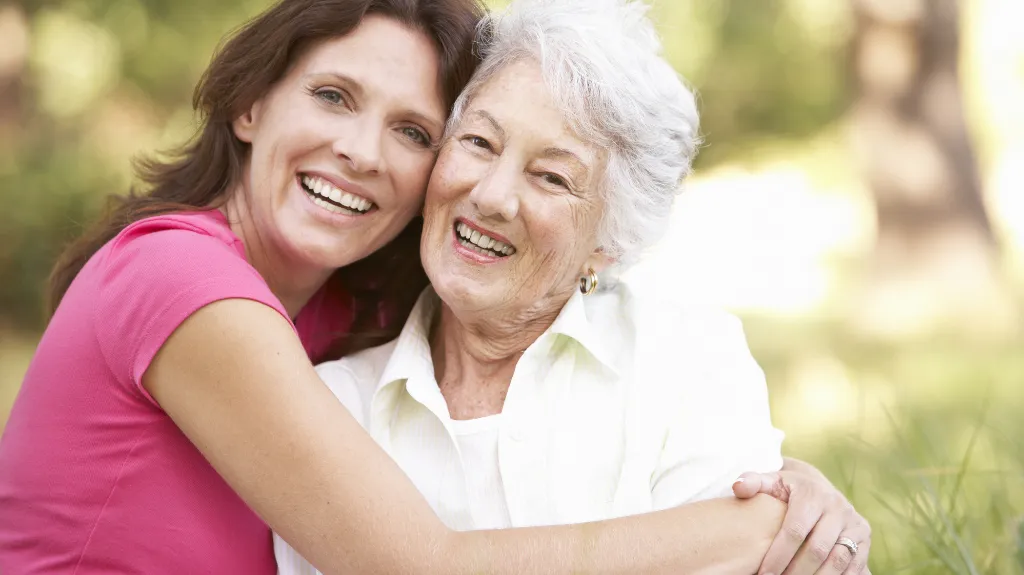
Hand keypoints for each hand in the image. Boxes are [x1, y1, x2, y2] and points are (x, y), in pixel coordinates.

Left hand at [733, 468, 870, 574]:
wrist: (816, 485)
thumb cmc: (785, 488)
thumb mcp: (770, 480)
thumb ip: (752, 482)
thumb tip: (738, 487)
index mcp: (812, 495)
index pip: (795, 531)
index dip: (778, 556)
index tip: (763, 574)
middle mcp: (837, 507)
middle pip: (817, 549)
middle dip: (795, 572)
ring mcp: (854, 523)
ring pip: (838, 560)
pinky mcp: (864, 537)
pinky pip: (854, 565)